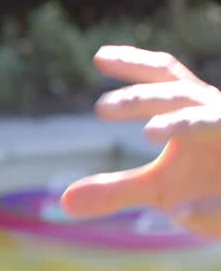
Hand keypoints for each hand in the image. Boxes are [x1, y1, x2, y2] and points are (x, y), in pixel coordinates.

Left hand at [61, 45, 220, 235]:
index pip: (165, 78)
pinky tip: (182, 214)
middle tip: (100, 106)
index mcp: (195, 112)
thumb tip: (64, 200)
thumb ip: (115, 190)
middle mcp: (219, 119)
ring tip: (149, 131)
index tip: (98, 56)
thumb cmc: (209, 185)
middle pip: (182, 96)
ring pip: (217, 123)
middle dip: (145, 98)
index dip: (135, 63)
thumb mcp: (158, 189)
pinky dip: (210, 203)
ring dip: (184, 123)